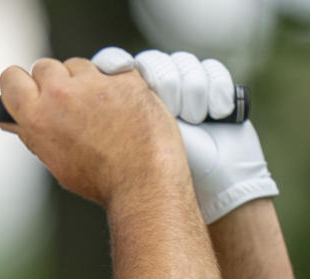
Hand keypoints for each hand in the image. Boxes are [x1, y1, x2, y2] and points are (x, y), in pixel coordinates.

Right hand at [0, 56, 190, 206]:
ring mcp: (94, 82)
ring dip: (84, 80)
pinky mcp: (125, 77)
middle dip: (53, 82)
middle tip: (69, 106)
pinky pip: (112, 69)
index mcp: (37, 116)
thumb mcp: (55, 161)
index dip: (19, 84)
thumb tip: (10, 121)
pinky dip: (116, 83)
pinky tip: (123, 108)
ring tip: (100, 111)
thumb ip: (32, 134)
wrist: (144, 183)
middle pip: (44, 66)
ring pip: (78, 65)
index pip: (10, 78)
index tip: (30, 92)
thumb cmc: (99, 180)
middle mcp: (61, 94)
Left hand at [92, 48, 278, 223]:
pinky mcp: (214, 87)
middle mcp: (153, 92)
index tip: (119, 69)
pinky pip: (212, 69)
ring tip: (196, 121)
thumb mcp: (130, 146)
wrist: (214, 186)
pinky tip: (217, 114)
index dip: (115, 61)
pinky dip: (217, 90)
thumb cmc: (165, 176)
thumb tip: (91, 92)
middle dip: (166, 86)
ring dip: (193, 93)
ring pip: (184, 63)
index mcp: (125, 104)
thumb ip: (110, 120)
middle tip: (172, 114)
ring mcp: (183, 89)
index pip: (114, 63)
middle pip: (154, 61)